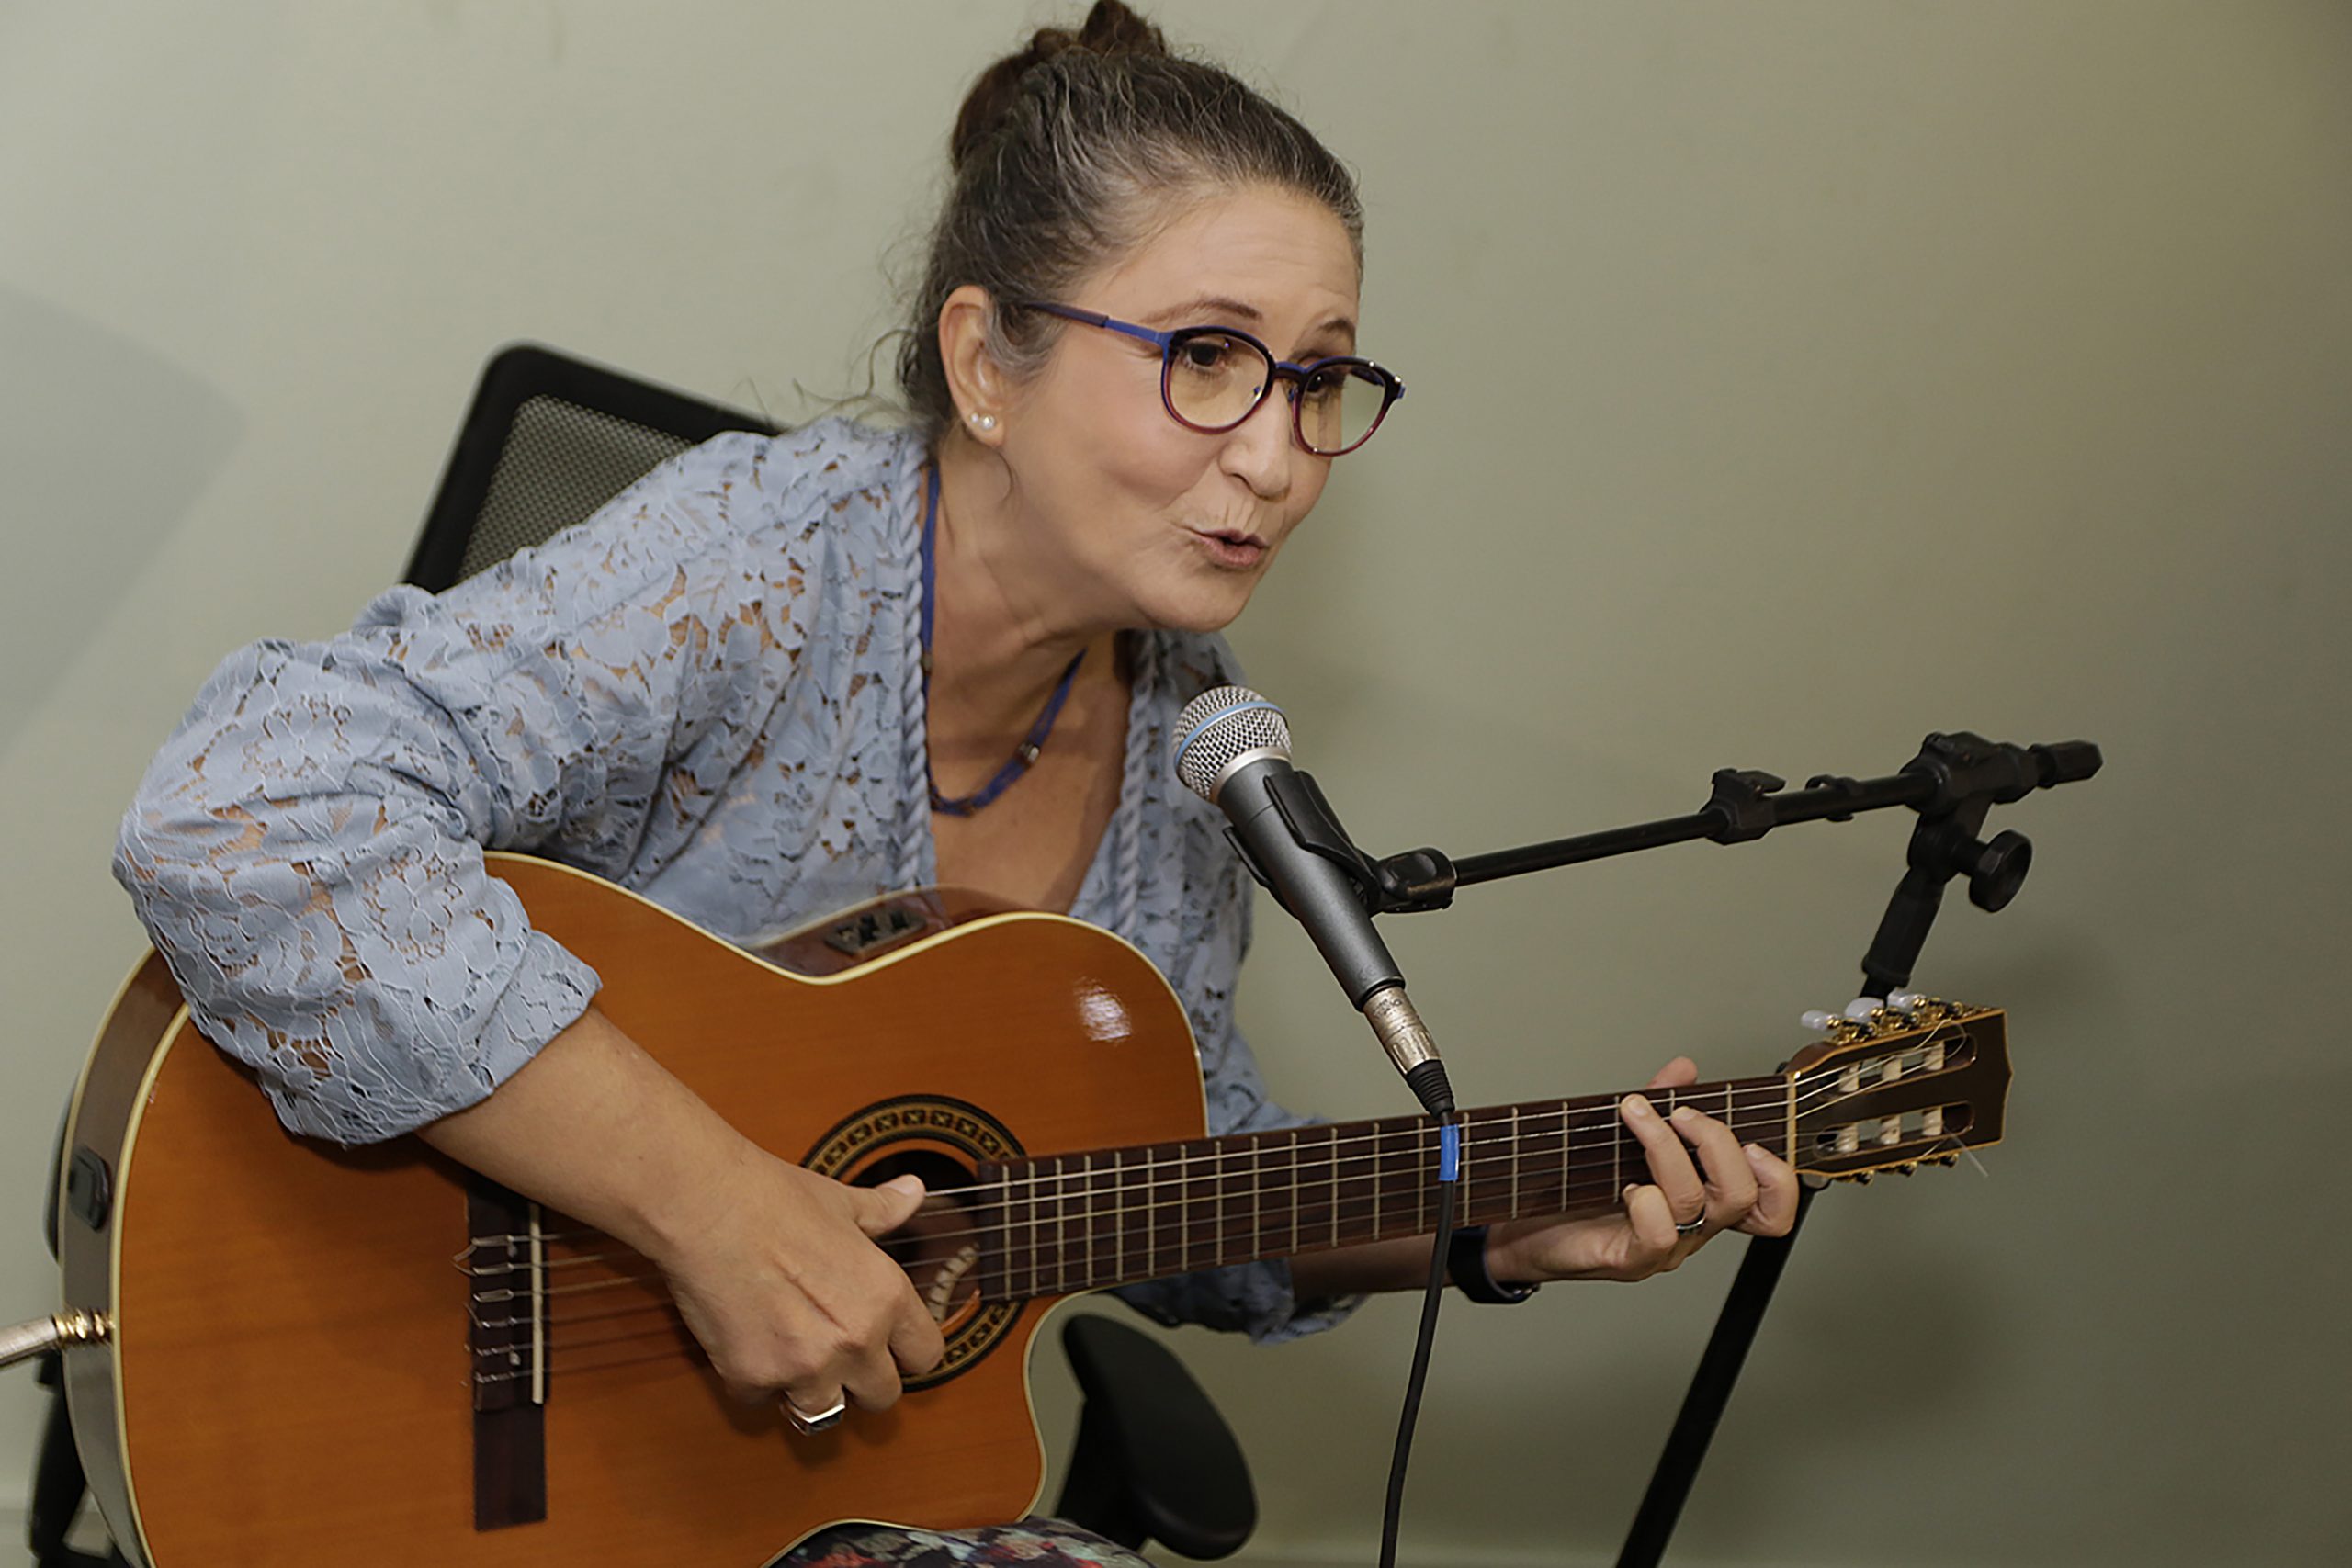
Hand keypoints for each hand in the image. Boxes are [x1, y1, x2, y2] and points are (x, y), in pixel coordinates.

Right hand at [649, 1152, 946, 1417]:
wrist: (706, 1207)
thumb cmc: (774, 1199)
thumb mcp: (843, 1203)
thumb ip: (884, 1210)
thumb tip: (914, 1191)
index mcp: (885, 1297)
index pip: (926, 1356)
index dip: (908, 1353)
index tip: (891, 1349)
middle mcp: (854, 1340)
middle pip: (882, 1397)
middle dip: (861, 1381)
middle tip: (837, 1356)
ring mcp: (803, 1366)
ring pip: (824, 1414)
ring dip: (811, 1393)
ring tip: (794, 1360)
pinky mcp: (752, 1378)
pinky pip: (762, 1400)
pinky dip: (754, 1382)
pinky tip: (747, 1345)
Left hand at [1485, 1056, 1798, 1283]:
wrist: (1527, 1233)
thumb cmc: (1580, 1191)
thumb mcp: (1625, 1138)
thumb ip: (1660, 1104)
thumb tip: (1684, 1069)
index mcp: (1703, 1200)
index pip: (1770, 1209)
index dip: (1779, 1179)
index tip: (1752, 1140)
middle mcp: (1692, 1227)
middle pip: (1740, 1194)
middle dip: (1715, 1140)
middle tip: (1678, 1113)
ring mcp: (1664, 1247)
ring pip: (1695, 1202)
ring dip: (1665, 1147)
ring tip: (1636, 1116)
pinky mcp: (1629, 1260)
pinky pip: (1657, 1235)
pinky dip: (1645, 1200)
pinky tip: (1623, 1183)